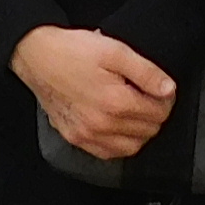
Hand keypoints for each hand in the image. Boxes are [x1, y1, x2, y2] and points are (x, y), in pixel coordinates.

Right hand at [15, 24, 177, 158]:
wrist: (36, 56)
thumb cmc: (72, 51)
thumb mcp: (115, 51)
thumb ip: (146, 72)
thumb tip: (168, 89)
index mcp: (115, 102)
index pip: (159, 113)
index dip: (166, 99)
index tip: (161, 89)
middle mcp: (102, 125)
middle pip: (148, 131)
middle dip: (155, 114)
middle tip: (148, 96)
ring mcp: (87, 135)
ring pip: (131, 147)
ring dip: (140, 132)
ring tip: (135, 111)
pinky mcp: (75, 138)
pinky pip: (107, 153)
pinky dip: (119, 143)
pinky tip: (118, 127)